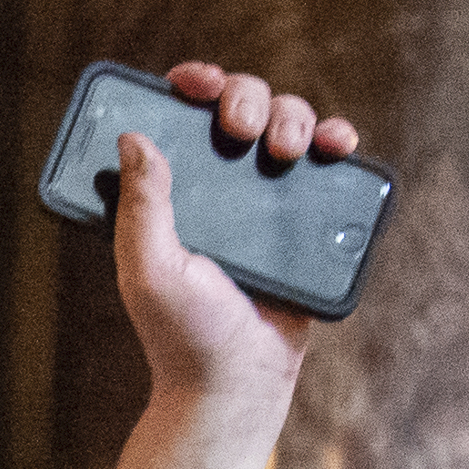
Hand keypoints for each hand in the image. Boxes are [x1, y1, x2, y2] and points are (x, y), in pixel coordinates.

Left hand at [113, 65, 358, 406]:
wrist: (237, 384)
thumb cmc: (182, 335)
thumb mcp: (148, 269)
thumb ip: (140, 206)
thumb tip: (132, 136)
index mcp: (172, 193)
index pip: (181, 118)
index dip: (192, 86)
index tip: (198, 85)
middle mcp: (216, 189)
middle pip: (240, 108)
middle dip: (248, 97)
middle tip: (243, 128)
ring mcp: (262, 204)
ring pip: (284, 126)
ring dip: (292, 114)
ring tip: (288, 148)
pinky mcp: (302, 224)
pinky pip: (324, 169)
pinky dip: (335, 142)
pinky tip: (336, 142)